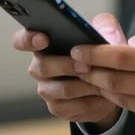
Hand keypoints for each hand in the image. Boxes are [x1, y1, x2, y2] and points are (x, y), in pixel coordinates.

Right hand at [12, 13, 126, 128]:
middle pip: (43, 67)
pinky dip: (92, 101)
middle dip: (67, 65)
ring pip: (61, 89)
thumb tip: (107, 37)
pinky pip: (73, 107)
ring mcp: (47, 89)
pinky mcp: (59, 108)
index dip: (28, 39)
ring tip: (103, 79)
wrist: (112, 80)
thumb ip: (105, 25)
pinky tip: (105, 95)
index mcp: (44, 43)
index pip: (22, 40)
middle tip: (87, 64)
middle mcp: (40, 66)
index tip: (44, 38)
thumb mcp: (105, 30)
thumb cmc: (101, 49)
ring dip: (84, 84)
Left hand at [71, 23, 134, 134]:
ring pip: (122, 99)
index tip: (78, 49)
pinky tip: (122, 90)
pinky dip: (126, 100)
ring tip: (93, 76)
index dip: (94, 53)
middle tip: (76, 64)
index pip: (122, 56)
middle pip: (114, 81)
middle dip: (90, 72)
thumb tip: (131, 40)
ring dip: (104, 88)